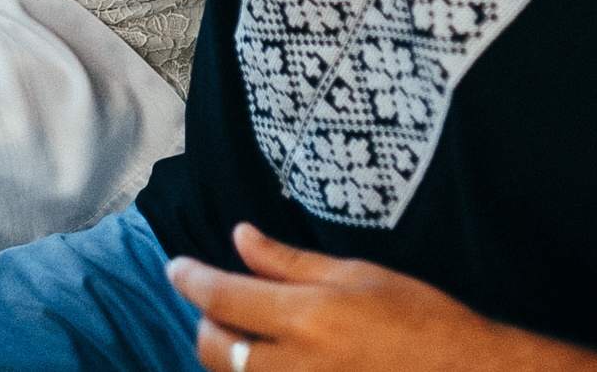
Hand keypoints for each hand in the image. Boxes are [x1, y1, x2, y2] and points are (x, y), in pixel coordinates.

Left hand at [169, 225, 490, 371]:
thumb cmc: (421, 319)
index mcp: (306, 318)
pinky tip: (275, 359)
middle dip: (207, 323)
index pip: (221, 298)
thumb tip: (239, 237)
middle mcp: (295, 366)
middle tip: (219, 305)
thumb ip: (289, 261)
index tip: (175, 268)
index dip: (190, 280)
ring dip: (230, 356)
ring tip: (249, 335)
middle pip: (215, 349)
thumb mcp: (357, 275)